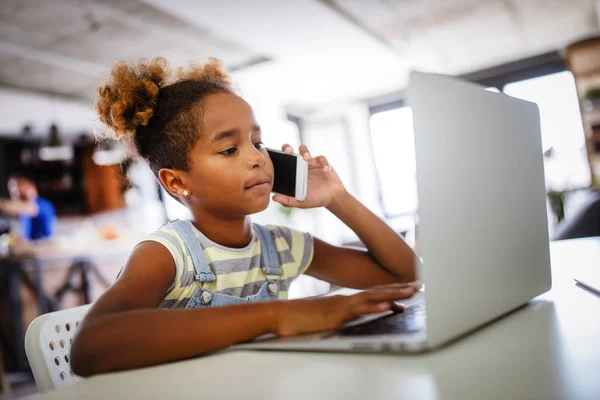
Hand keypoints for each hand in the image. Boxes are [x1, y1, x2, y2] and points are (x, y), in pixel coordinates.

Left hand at [272, 144, 345, 208]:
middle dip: (287, 148)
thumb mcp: (300, 202)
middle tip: (288, 152)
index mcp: (291, 173)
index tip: (275, 157)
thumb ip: (288, 201)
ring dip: (304, 152)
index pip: (280, 162)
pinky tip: (325, 170)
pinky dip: (324, 163)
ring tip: (307, 158)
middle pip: (290, 151)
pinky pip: (321, 159)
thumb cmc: (314, 198)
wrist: (331, 197)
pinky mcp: (321, 162)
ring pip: (304, 150)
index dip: (277, 157)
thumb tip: (274, 198)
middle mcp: (298, 165)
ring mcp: (310, 162)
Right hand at [273, 284, 414, 336]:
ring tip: (410, 293)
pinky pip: (358, 311)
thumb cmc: (302, 318)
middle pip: (377, 292)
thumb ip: (342, 314)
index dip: (392, 290)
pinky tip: (387, 307)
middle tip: (419, 285)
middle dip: (399, 289)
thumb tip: (352, 316)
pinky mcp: (336, 314)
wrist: (282, 315)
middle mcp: (346, 300)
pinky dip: (373, 308)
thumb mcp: (327, 316)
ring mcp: (342, 306)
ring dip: (393, 295)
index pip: (373, 293)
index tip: (408, 287)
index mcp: (346, 300)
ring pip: (372, 298)